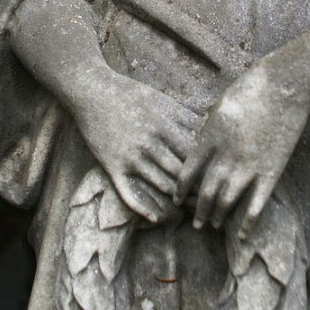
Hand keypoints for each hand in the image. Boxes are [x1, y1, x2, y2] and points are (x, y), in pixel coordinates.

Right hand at [72, 67, 201, 224]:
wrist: (91, 91)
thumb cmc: (129, 92)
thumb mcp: (160, 98)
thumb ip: (183, 114)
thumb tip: (208, 126)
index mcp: (164, 125)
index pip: (193, 154)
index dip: (207, 168)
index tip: (218, 177)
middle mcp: (150, 144)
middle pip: (181, 173)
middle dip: (197, 187)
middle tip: (211, 199)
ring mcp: (131, 157)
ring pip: (161, 185)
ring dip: (177, 199)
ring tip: (193, 210)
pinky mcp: (113, 166)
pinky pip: (129, 194)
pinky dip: (143, 209)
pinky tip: (156, 218)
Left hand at [174, 59, 309, 237]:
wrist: (284, 85)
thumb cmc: (251, 88)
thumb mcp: (220, 106)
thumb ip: (208, 129)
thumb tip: (197, 146)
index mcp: (210, 137)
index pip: (188, 172)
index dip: (181, 190)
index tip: (177, 200)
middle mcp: (226, 155)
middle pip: (206, 192)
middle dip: (199, 210)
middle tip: (196, 222)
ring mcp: (249, 166)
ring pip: (227, 201)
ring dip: (218, 216)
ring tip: (214, 225)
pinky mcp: (271, 171)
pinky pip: (256, 205)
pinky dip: (247, 223)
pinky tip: (241, 235)